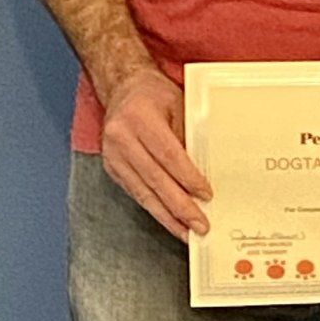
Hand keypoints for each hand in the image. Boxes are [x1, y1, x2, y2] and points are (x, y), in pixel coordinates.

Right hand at [99, 66, 210, 240]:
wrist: (122, 88)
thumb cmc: (154, 95)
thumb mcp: (178, 106)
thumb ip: (189, 137)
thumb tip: (207, 172)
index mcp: (139, 117)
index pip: (168, 155)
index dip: (187, 178)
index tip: (206, 195)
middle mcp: (121, 137)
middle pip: (155, 179)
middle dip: (180, 206)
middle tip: (200, 225)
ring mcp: (113, 154)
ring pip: (143, 192)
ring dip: (168, 216)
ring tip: (187, 233)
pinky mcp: (112, 168)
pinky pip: (136, 193)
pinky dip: (155, 209)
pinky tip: (171, 221)